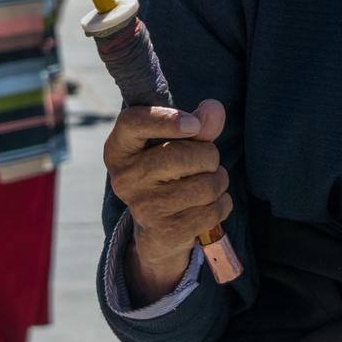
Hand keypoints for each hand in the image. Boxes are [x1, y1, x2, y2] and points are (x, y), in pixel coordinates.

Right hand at [105, 100, 231, 304]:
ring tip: (208, 182)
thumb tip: (214, 109)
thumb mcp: (176, 144)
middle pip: (180, 155)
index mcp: (119, 150)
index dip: (166, 119)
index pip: (132, 123)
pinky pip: (214, 209)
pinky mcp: (166, 232)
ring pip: (205, 184)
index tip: (193, 124)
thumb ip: (197, 124)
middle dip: (208, 155)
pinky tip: (208, 204)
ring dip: (219, 180)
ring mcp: (144, 208)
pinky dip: (223, 202)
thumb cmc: (168, 173)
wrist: (158, 230)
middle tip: (208, 160)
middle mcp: (125, 179)